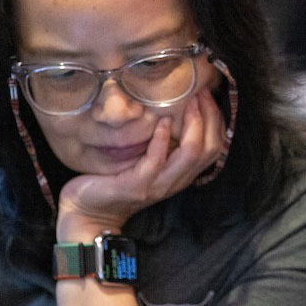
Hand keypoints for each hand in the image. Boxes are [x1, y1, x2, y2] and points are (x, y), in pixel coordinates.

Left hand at [57, 89, 224, 238]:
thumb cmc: (114, 181)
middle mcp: (176, 181)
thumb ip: (161, 145)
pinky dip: (162, 138)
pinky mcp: (137, 186)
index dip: (216, 120)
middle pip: (209, 149)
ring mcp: (158, 185)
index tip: (206, 94)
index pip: (213, 148)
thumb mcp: (145, 162)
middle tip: (200, 93)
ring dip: (193, 124)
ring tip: (187, 102)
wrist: (90, 212)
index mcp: (181, 175)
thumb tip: (168, 110)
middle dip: (209, 117)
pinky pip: (156, 160)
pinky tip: (161, 121)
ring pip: (190, 154)